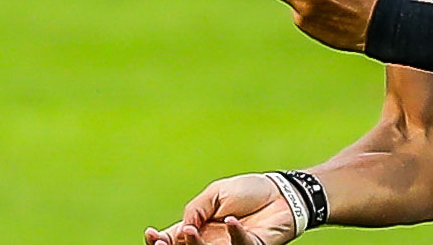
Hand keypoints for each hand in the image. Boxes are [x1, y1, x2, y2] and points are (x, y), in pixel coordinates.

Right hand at [144, 174, 297, 244]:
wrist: (281, 192)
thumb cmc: (249, 192)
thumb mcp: (215, 193)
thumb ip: (196, 209)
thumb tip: (180, 230)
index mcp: (200, 227)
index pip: (174, 239)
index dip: (159, 240)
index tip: (151, 234)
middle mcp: (213, 241)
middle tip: (165, 241)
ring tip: (191, 231)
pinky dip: (235, 235)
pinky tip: (232, 221)